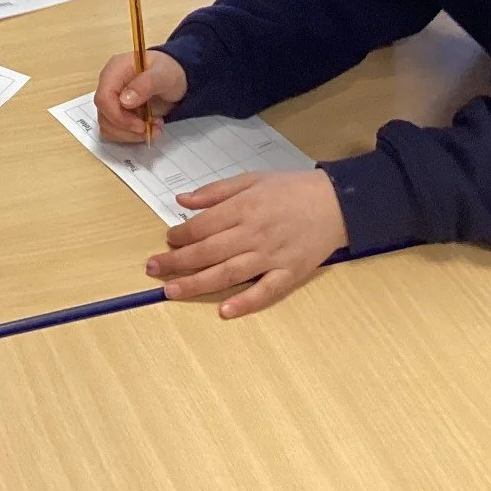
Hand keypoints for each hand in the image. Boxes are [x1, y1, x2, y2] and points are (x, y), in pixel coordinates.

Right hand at [94, 50, 187, 141]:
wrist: (174, 77)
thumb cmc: (169, 71)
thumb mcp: (163, 75)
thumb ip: (145, 84)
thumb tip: (124, 101)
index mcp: (114, 71)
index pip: (103, 98)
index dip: (118, 116)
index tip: (140, 126)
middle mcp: (108, 86)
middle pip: (105, 116)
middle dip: (128, 128)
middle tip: (154, 127)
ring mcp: (111, 101)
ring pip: (108, 127)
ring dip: (131, 134)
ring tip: (155, 127)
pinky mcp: (116, 113)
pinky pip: (115, 131)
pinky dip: (132, 135)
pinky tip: (149, 128)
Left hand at [146, 169, 348, 317]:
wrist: (337, 202)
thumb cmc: (291, 188)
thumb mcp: (252, 179)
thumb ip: (216, 191)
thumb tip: (182, 200)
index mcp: (244, 207)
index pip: (202, 225)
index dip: (180, 235)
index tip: (167, 241)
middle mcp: (254, 233)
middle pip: (208, 251)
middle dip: (177, 262)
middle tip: (153, 270)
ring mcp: (272, 256)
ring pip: (229, 273)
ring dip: (197, 284)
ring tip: (171, 292)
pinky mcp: (290, 273)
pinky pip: (265, 291)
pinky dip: (245, 302)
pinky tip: (224, 311)